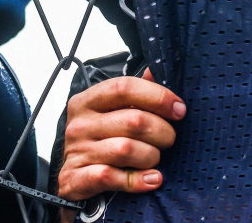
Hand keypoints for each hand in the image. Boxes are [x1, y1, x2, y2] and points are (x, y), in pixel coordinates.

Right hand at [57, 69, 184, 220]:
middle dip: (162, 131)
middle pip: (133, 120)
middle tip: (169, 139)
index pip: (124, 87)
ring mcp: (77, 151)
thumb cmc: (99, 140)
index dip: (157, 96)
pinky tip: (152, 179)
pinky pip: (114, 177)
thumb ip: (135, 93)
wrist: (73, 178)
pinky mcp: (77, 178)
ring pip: (126, 149)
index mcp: (87, 100)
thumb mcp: (111, 112)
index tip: (178, 109)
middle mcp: (79, 123)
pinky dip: (139, 180)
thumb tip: (157, 70)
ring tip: (155, 159)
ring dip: (151, 156)